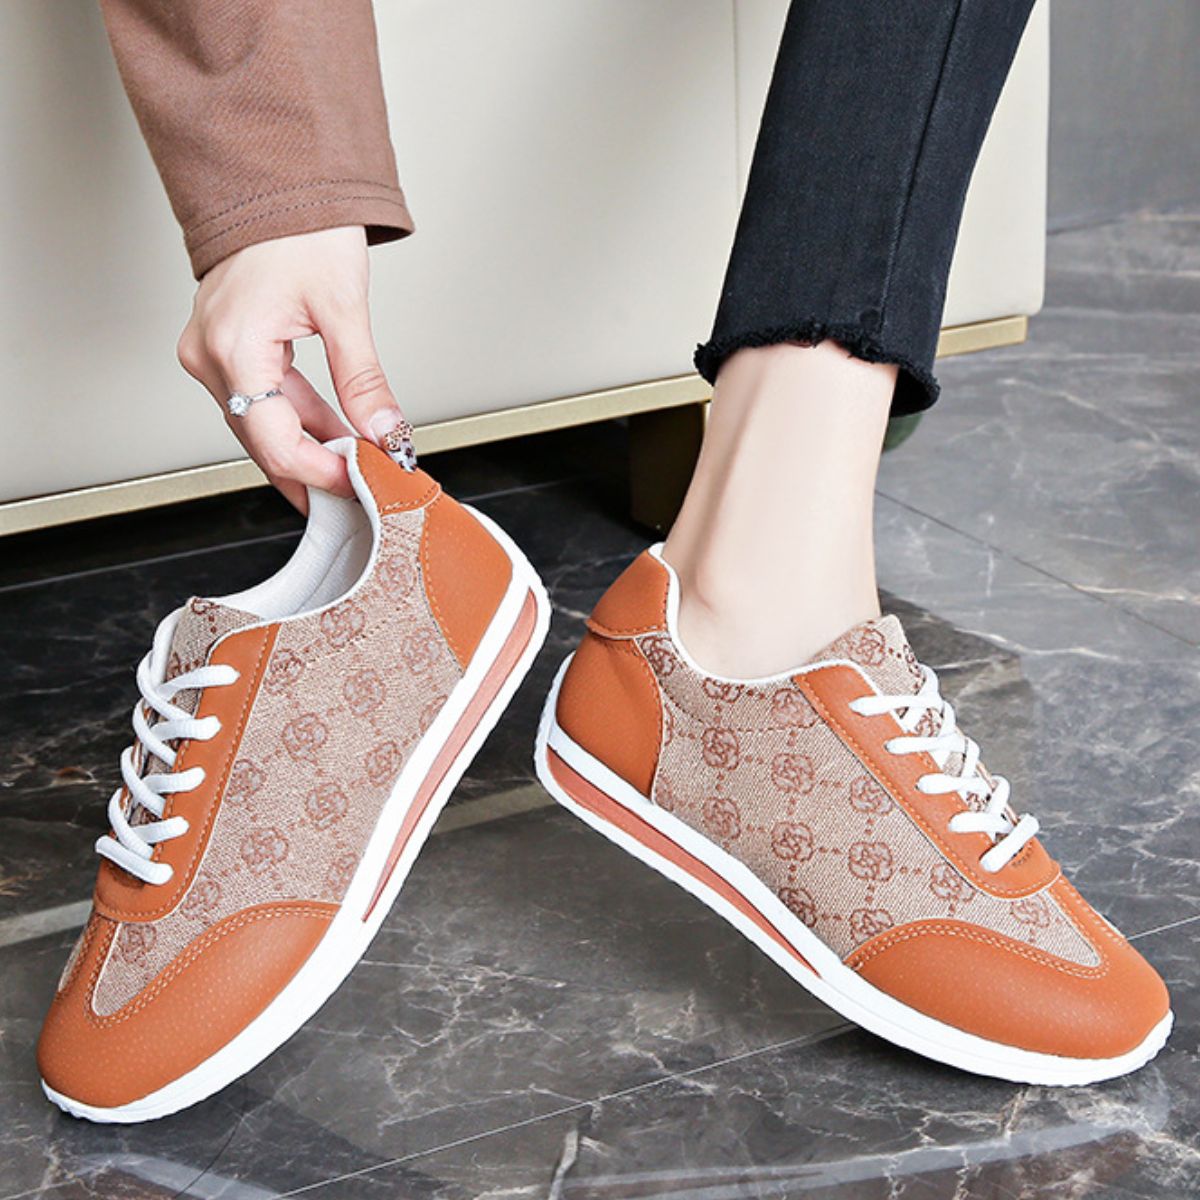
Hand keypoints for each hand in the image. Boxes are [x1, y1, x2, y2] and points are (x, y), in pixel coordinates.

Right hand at [177, 226, 413, 511]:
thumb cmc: (298, 227)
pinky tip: (334, 437)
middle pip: (263, 441)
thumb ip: (363, 379)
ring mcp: (211, 353)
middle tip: (362, 490)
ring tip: (356, 468)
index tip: (361, 482)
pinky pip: (261, 401)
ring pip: (262, 426)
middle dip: (315, 471)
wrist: (273, 182)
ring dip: (310, 448)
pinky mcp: (224, 349)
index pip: (274, 442)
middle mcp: (210, 356)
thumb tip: (385, 431)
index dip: (320, 472)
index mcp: (233, 348)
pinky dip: (299, 421)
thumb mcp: (343, 307)